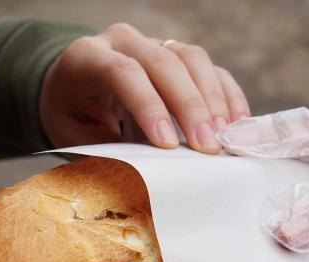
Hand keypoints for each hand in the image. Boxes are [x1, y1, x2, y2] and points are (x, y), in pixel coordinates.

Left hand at [39, 23, 249, 153]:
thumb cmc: (72, 116)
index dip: (149, 106)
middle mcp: (123, 41)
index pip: (123, 73)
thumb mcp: (75, 135)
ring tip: (223, 137)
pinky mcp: (179, 54)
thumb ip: (108, 147)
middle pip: (163, 62)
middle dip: (189, 106)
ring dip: (212, 100)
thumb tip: (148, 172)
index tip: (168, 144)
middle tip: (207, 146)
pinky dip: (226, 95)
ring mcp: (154, 43)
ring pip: (191, 58)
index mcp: (87, 57)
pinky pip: (210, 68)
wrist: (71, 89)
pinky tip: (236, 124)